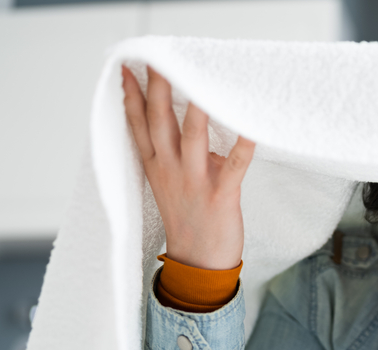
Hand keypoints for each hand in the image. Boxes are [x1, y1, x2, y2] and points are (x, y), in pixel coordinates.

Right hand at [121, 65, 254, 269]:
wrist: (198, 264)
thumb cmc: (189, 219)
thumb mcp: (172, 182)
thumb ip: (177, 152)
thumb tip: (194, 123)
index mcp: (156, 166)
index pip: (138, 125)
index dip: (131, 96)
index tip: (126, 68)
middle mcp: (170, 170)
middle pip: (160, 122)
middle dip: (159, 89)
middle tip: (159, 58)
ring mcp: (194, 182)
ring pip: (193, 137)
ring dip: (196, 108)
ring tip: (200, 80)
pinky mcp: (221, 195)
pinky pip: (235, 165)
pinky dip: (243, 146)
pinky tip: (251, 127)